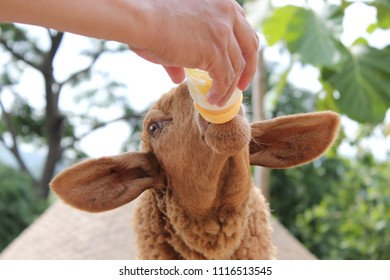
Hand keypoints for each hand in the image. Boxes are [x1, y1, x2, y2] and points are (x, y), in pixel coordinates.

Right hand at [131, 0, 258, 105]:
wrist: (141, 19)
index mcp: (221, 3)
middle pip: (250, 46)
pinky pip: (225, 78)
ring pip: (237, 67)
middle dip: (248, 68)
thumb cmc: (150, 21)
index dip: (243, 48)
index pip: (243, 27)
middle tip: (241, 86)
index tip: (240, 64)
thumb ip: (182, 56)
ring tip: (219, 100)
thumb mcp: (173, 33)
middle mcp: (227, 14)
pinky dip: (220, 92)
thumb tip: (179, 76)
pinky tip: (212, 100)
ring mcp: (223, 33)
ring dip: (229, 87)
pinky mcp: (215, 51)